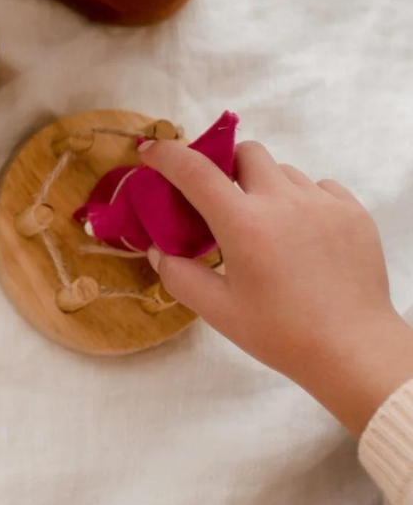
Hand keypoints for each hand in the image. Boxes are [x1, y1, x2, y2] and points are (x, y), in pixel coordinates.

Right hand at [138, 137, 412, 434]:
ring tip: (269, 226)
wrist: (355, 351)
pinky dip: (302, 201)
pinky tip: (303, 235)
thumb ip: (179, 275)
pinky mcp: (353, 212)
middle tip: (224, 201)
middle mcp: (282, 202)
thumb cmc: (282, 334)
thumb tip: (158, 249)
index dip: (166, 154)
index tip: (150, 152)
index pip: (194, 170)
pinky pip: (319, 187)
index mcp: (243, 224)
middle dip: (227, 167)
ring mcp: (323, 203)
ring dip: (265, 187)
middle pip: (245, 153)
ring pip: (283, 171)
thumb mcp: (218, 311)